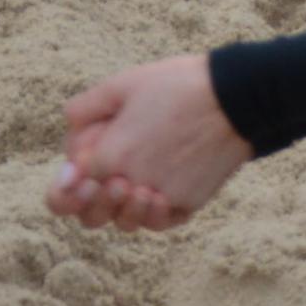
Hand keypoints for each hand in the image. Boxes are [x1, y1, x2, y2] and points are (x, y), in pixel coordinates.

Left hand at [51, 53, 251, 232]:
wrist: (235, 97)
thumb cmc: (178, 85)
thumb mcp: (124, 83)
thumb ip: (86, 106)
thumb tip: (69, 124)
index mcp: (108, 157)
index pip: (70, 191)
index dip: (71, 183)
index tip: (79, 174)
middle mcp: (131, 183)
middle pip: (95, 216)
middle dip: (95, 201)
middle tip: (111, 179)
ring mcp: (162, 196)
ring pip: (130, 222)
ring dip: (127, 207)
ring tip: (139, 185)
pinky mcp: (189, 202)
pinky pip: (164, 222)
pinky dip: (157, 214)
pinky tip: (160, 194)